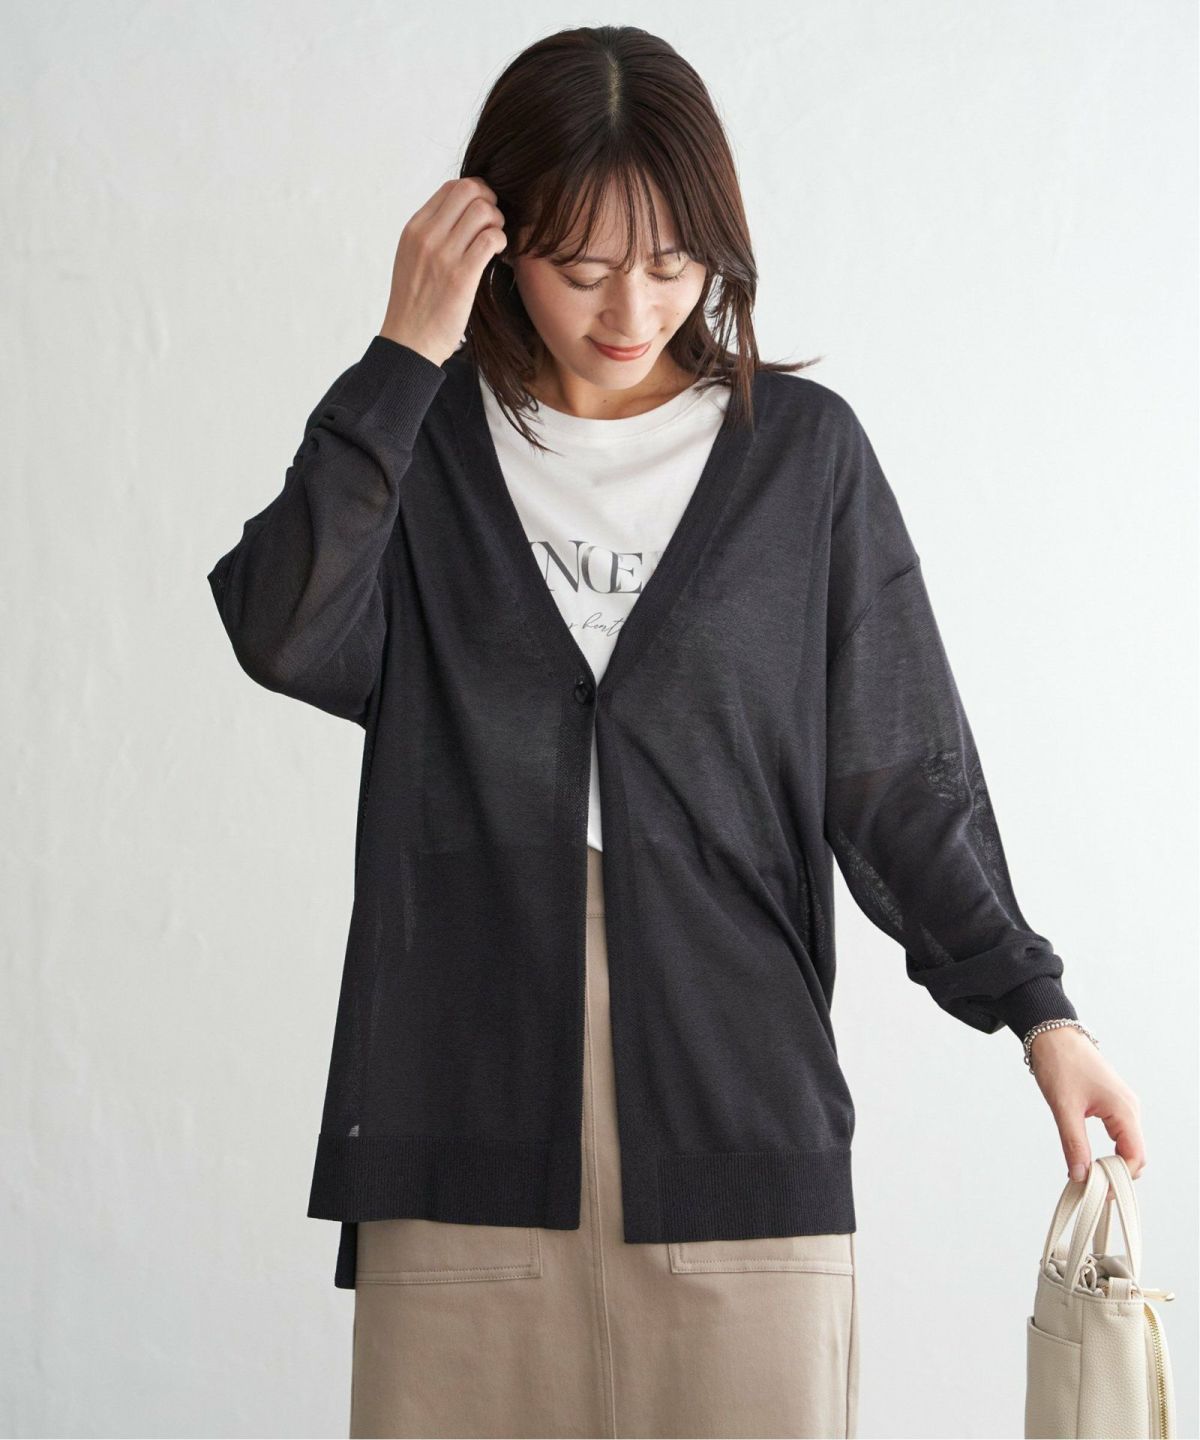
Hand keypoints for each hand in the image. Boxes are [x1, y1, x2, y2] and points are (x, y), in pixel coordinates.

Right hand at [378, 176, 506, 368]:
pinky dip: (501, 242)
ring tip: (495, 242)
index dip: (476, 193)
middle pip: (470, 189)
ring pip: (483, 210)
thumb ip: (431, 234)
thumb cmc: (416, 304)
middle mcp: (427, 236)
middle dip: (490, 201)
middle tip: (493, 224)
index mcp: (414, 228)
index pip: (451, 187)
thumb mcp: (412, 258)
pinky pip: (491, 238)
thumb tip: (460, 215)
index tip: (482, 212)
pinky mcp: (461, 276)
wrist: (409, 341)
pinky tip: (497, 255)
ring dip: (498, 222)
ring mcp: (443, 255)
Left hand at [1029, 1027, 1145, 1201]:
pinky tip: (1087, 1157)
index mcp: (1124, 1110)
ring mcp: (1122, 1106)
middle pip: (1134, 1156)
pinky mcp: (1111, 1104)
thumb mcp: (1064, 1107)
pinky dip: (1106, 1150)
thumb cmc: (1060, 1062)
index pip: (1135, 1158)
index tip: (1096, 1189)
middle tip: (1089, 1185)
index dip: (1118, 1179)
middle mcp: (1129, 1109)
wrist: (1052, 1034)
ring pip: (1126, 1147)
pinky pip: (1118, 1135)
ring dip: (1110, 1163)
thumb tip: (1081, 1176)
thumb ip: (1074, 1143)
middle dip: (1115, 1174)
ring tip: (1086, 1174)